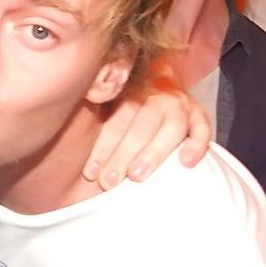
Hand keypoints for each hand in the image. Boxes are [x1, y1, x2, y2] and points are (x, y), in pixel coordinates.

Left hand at [85, 85, 210, 189]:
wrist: (159, 85)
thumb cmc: (125, 110)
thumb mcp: (107, 105)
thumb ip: (94, 113)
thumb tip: (64, 128)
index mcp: (130, 91)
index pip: (116, 120)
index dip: (103, 147)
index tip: (91, 173)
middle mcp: (156, 95)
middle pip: (140, 124)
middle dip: (122, 154)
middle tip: (109, 182)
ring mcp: (180, 104)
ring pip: (170, 126)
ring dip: (153, 152)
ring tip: (137, 177)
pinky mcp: (199, 116)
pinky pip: (202, 129)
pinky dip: (196, 145)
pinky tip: (185, 163)